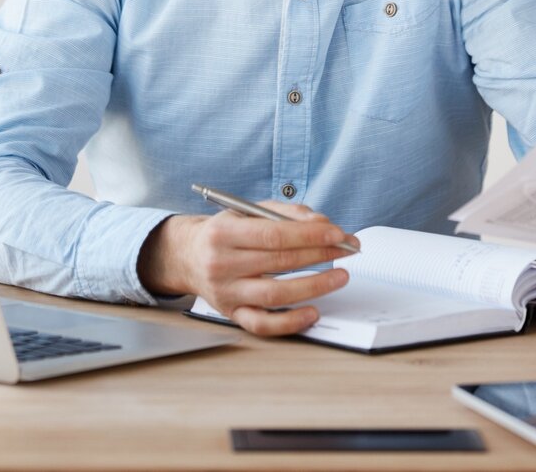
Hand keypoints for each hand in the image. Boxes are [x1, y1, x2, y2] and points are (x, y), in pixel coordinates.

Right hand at [137, 203, 358, 336]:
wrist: (187, 256)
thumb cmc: (224, 233)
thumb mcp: (247, 212)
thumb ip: (285, 213)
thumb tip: (322, 224)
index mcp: (224, 233)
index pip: (274, 234)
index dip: (310, 235)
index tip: (338, 234)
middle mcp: (222, 264)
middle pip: (279, 262)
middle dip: (320, 254)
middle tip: (348, 249)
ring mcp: (226, 293)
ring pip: (276, 294)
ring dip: (314, 286)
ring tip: (339, 276)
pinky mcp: (232, 314)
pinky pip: (263, 324)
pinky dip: (291, 322)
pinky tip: (313, 312)